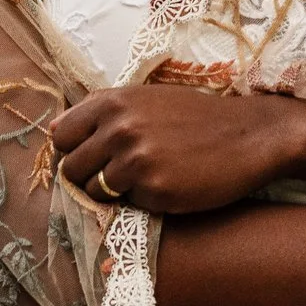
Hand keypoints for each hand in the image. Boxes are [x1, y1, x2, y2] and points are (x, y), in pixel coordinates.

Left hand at [52, 87, 305, 213]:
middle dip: (89, 177)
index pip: (60, 136)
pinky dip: (143, 201)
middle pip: (71, 168)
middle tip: (122, 175)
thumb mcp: (147, 100)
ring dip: (115, 191)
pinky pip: (128, 205)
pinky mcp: (155, 189)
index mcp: (113, 101)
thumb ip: (101, 112)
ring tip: (148, 178)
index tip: (95, 157)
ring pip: (95, 191)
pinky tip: (169, 186)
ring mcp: (136, 159)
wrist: (251, 135)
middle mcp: (119, 127)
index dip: (74, 151)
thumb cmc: (196, 119)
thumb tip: (53, 130)